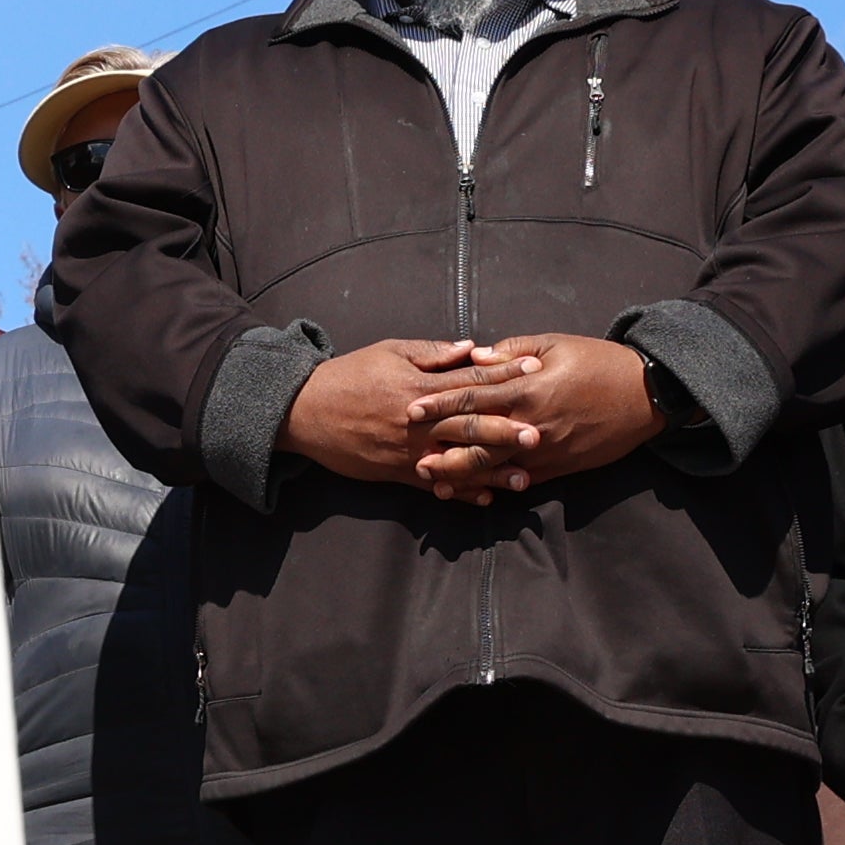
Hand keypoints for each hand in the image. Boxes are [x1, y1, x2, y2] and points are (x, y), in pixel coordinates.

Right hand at [282, 340, 522, 493]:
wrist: (305, 411)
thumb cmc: (348, 376)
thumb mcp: (389, 353)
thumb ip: (432, 353)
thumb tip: (472, 347)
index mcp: (419, 387)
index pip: (470, 379)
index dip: (504, 374)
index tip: (536, 371)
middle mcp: (417, 421)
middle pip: (469, 425)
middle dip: (506, 429)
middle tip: (540, 434)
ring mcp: (408, 450)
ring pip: (457, 461)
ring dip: (492, 470)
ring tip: (524, 477)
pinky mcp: (397, 471)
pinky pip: (434, 484)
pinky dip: (459, 492)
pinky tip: (484, 498)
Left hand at [400, 334, 663, 496]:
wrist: (647, 394)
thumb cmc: (599, 362)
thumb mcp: (555, 345)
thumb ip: (512, 352)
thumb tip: (476, 357)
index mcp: (527, 388)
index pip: (472, 396)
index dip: (439, 403)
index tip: (411, 408)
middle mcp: (531, 423)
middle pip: (475, 437)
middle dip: (439, 443)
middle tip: (408, 449)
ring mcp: (545, 450)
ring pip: (493, 465)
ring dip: (460, 472)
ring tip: (430, 478)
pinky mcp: (559, 467)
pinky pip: (521, 480)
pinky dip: (496, 486)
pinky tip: (475, 492)